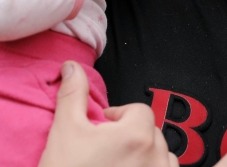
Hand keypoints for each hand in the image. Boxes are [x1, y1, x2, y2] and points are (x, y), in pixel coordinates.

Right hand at [39, 61, 178, 166]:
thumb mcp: (64, 132)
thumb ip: (72, 94)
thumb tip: (72, 68)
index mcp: (137, 135)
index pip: (138, 110)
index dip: (116, 117)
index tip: (99, 130)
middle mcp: (156, 157)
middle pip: (151, 132)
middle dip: (129, 136)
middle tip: (103, 151)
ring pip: (162, 157)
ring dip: (144, 157)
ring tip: (116, 166)